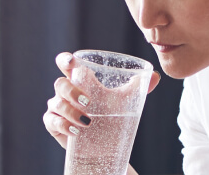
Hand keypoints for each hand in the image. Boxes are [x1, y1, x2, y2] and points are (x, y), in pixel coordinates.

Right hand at [43, 52, 160, 148]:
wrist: (105, 148)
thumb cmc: (111, 120)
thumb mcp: (125, 103)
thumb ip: (139, 88)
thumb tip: (156, 76)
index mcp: (80, 81)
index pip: (67, 65)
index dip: (65, 60)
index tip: (71, 62)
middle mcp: (66, 92)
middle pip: (60, 83)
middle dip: (71, 91)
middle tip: (88, 101)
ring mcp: (58, 108)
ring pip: (56, 102)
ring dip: (71, 111)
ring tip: (87, 122)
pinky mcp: (54, 124)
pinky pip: (52, 120)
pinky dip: (64, 125)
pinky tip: (77, 131)